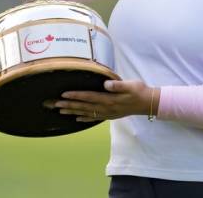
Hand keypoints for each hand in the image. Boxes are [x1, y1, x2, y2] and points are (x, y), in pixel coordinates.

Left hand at [45, 80, 159, 122]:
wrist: (148, 103)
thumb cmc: (139, 91)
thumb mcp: (131, 85)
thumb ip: (118, 85)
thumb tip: (106, 84)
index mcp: (109, 99)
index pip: (89, 97)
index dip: (76, 96)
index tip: (63, 94)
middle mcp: (106, 108)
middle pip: (83, 106)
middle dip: (68, 105)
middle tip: (54, 104)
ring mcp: (107, 113)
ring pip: (86, 113)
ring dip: (72, 112)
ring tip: (60, 111)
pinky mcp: (110, 115)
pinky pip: (94, 117)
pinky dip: (84, 118)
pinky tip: (76, 118)